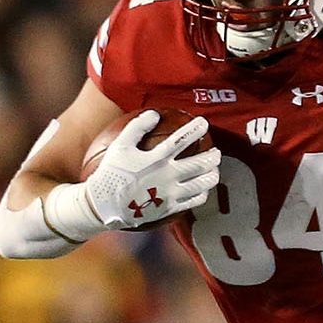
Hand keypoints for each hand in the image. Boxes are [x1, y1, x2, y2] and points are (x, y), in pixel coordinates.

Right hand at [84, 112, 221, 231]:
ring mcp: (171, 193)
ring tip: (214, 170)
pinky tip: (203, 190)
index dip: (195, 129)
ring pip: (201, 184)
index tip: (203, 123)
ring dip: (212, 175)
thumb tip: (154, 114)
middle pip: (199, 164)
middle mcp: (167, 176)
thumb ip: (137, 127)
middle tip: (217, 152)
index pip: (181, 140)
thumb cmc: (111, 172)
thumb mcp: (120, 146)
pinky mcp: (171, 208)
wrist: (105, 204)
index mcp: (156, 158)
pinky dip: (202, 194)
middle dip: (213, 157)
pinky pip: (193, 201)